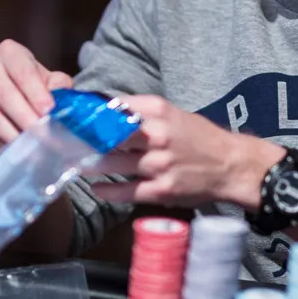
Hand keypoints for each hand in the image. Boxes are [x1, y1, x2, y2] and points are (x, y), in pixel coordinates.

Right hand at [0, 39, 72, 151]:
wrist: (22, 99)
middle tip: (40, 134)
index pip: (22, 71)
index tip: (48, 111)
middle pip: (3, 93)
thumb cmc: (39, 88)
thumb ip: (59, 85)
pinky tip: (11, 148)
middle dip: (24, 116)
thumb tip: (58, 97)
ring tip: (29, 146)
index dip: (35, 92)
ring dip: (11, 133)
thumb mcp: (54, 81)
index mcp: (10, 53)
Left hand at [92, 95, 282, 208]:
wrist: (231, 165)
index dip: (92, 112)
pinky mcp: (161, 189)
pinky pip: (127, 190)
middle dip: (86, 139)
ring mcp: (158, 163)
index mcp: (160, 111)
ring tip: (76, 165)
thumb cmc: (200, 138)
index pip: (116, 107)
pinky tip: (97, 189)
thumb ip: (144, 113)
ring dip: (91, 165)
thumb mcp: (175, 115)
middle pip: (110, 135)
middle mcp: (157, 135)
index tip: (74, 117)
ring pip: (113, 163)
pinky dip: (108, 191)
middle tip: (66, 142)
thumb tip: (108, 112)